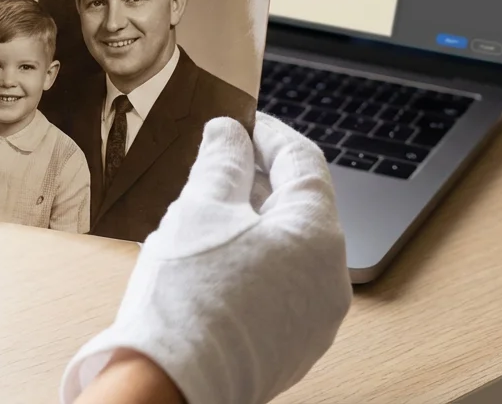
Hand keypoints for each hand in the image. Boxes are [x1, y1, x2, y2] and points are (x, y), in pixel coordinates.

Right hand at [62, 113, 351, 403]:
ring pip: (292, 250)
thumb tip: (229, 133)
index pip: (303, 162)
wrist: (171, 381)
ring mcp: (316, 318)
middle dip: (259, 179)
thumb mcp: (200, 206)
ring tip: (209, 211)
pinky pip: (284, 288)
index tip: (241, 122)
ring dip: (256, 222)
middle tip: (218, 162)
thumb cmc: (187, 294)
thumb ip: (221, 161)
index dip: (269, 134)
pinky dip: (257, 263)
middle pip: (300, 208)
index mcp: (317, 235)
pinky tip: (216, 260)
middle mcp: (330, 277)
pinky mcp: (295, 346)